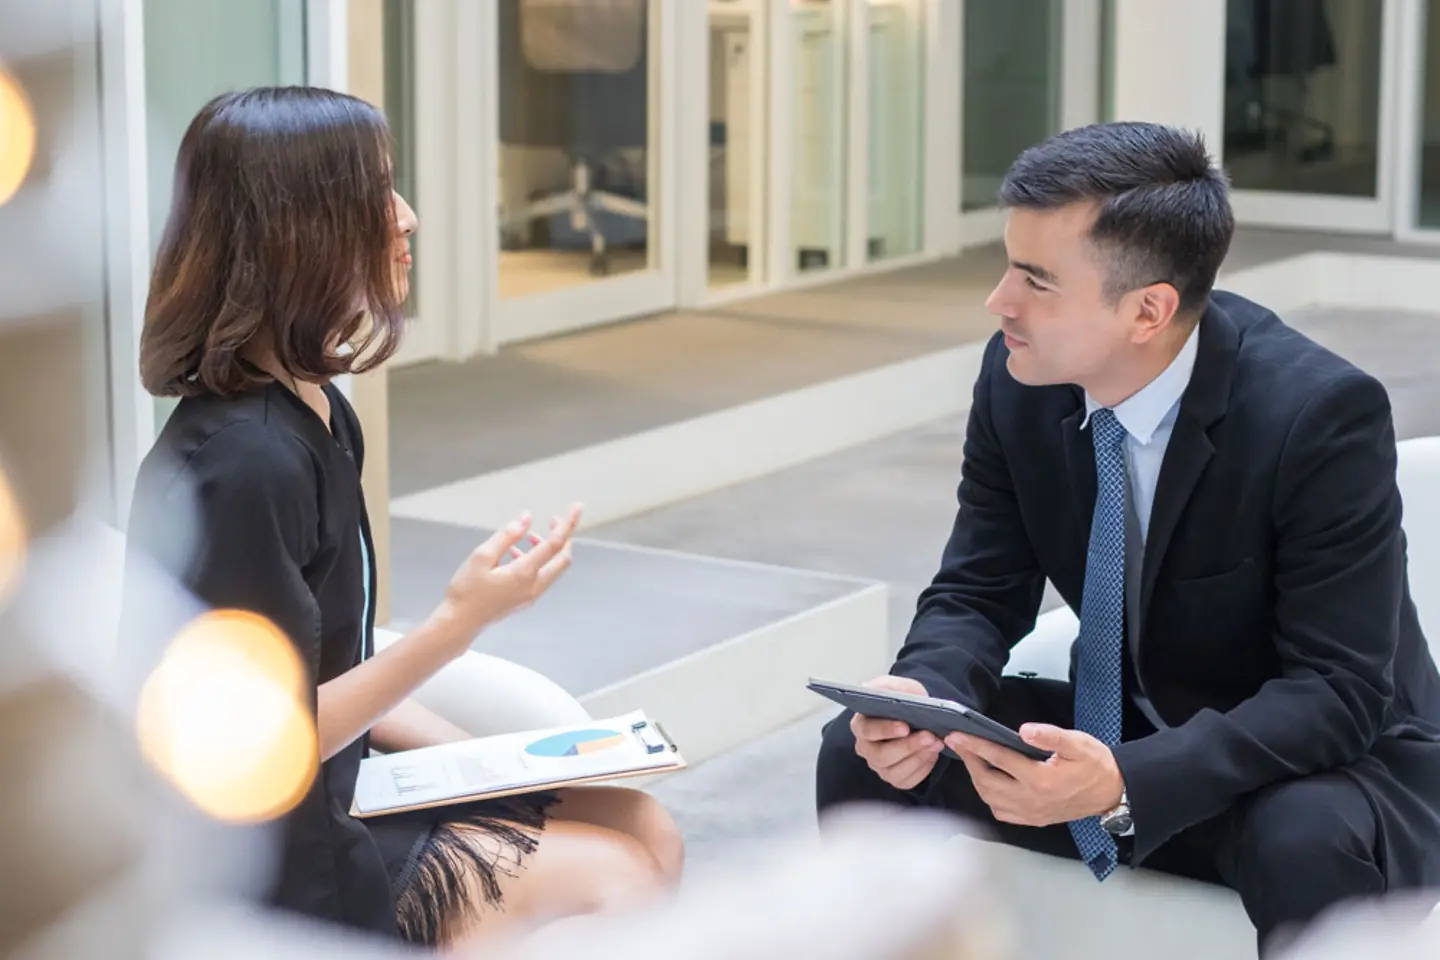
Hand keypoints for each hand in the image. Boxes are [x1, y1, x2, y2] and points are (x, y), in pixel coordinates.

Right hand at [430, 503, 582, 652]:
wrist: (460, 624)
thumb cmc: (466, 590)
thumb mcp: (481, 557)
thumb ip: (506, 536)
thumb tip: (526, 519)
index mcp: (525, 573)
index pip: (555, 544)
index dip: (567, 524)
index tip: (577, 507)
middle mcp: (534, 585)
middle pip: (563, 558)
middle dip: (563, 536)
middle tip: (553, 520)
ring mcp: (531, 595)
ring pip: (553, 568)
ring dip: (548, 549)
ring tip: (528, 537)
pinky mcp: (525, 600)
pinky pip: (541, 577)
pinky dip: (537, 561)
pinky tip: (514, 554)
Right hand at [850, 675, 946, 790]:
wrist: (919, 714)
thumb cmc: (904, 700)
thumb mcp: (897, 686)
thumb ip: (886, 686)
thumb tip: (874, 690)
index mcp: (861, 724)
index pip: (867, 730)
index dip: (885, 730)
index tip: (905, 727)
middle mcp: (866, 748)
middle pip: (881, 755)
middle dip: (907, 747)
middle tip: (929, 736)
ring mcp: (879, 766)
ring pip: (895, 771)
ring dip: (918, 758)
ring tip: (936, 743)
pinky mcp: (895, 777)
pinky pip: (907, 780)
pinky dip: (922, 769)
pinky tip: (933, 754)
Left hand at [945, 724, 1124, 827]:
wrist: (1112, 792)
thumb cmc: (1095, 766)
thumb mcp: (1077, 743)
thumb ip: (1050, 736)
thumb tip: (1024, 730)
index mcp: (1041, 780)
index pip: (999, 759)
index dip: (976, 746)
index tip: (959, 736)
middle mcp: (1032, 800)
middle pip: (987, 782)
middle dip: (969, 760)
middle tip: (959, 743)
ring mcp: (1031, 813)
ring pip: (990, 799)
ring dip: (976, 779)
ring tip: (972, 758)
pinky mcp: (1034, 819)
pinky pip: (1002, 812)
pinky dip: (989, 797)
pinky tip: (989, 782)